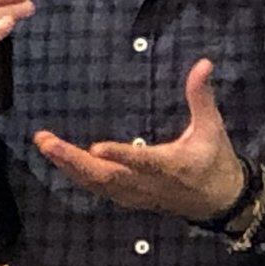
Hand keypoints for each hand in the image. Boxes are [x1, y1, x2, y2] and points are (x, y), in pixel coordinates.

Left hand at [32, 57, 248, 221]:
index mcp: (171, 166)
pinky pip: (97, 188)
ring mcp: (136, 194)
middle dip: (73, 160)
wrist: (219, 202)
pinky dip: (76, 174)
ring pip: (96, 184)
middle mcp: (149, 184)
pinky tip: (59, 159)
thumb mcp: (212, 128)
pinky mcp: (129, 198)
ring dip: (68, 165)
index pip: (142, 161)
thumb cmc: (215, 161)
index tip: (96, 147)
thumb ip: (202, 97)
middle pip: (106, 176)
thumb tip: (203, 63)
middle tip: (46, 141)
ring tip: (45, 143)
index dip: (120, 155)